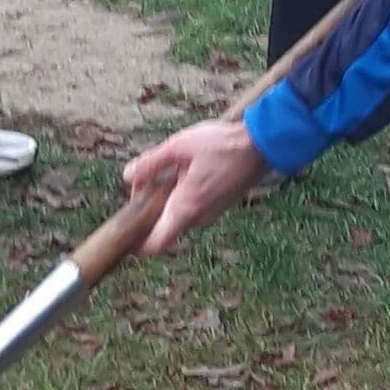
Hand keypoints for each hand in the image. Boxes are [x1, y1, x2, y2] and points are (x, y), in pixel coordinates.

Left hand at [122, 115, 271, 254]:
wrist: (263, 144)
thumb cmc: (223, 144)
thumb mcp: (179, 146)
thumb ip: (151, 163)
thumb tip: (127, 177)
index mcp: (186, 207)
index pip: (156, 245)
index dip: (137, 245)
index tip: (126, 231)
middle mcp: (199, 218)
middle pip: (163, 227)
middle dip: (149, 208)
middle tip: (146, 179)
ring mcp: (211, 214)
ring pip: (178, 216)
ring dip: (167, 200)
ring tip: (172, 169)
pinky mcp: (219, 207)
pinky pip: (192, 209)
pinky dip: (182, 197)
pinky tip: (188, 171)